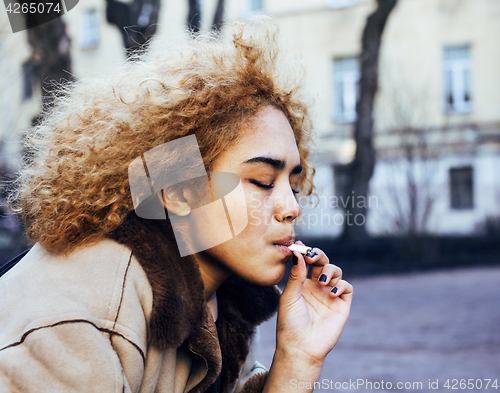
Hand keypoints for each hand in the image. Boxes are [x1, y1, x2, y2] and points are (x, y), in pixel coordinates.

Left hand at [276, 241, 352, 364]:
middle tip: (313, 256)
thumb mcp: (289, 296)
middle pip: (323, 262)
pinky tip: (330, 293)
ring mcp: (329, 295)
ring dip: (330, 271)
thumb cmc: (290, 323)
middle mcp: (317, 286)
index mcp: (302, 283)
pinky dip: (341, 285)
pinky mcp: (341, 305)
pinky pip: (347, 287)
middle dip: (319, 255)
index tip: (299, 245)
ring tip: (321, 282)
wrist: (301, 347)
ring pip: (336, 271)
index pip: (307, 261)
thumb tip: (298, 254)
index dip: (305, 252)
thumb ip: (296, 275)